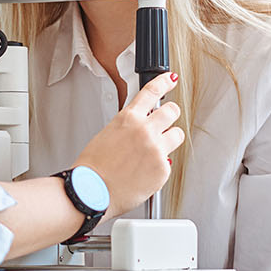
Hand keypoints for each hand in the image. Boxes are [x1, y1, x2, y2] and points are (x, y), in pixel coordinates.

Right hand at [71, 73, 185, 217]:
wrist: (92, 191)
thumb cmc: (93, 168)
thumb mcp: (107, 135)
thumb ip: (128, 128)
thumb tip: (140, 129)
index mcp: (128, 119)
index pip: (151, 92)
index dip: (163, 82)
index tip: (170, 79)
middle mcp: (144, 131)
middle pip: (172, 111)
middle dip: (170, 115)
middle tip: (165, 121)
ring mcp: (156, 149)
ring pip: (178, 135)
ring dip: (169, 139)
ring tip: (154, 150)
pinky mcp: (163, 168)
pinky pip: (169, 162)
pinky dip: (159, 166)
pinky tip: (144, 172)